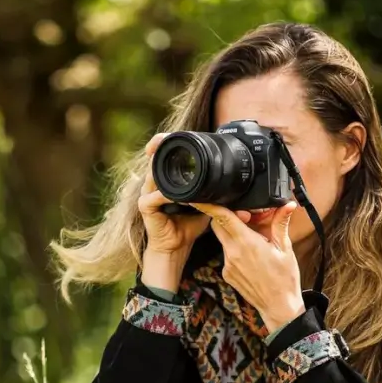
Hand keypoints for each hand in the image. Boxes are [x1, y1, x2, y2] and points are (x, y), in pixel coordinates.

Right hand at [138, 134, 212, 255]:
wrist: (176, 247)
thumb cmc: (188, 226)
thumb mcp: (205, 205)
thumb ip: (214, 194)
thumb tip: (237, 190)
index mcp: (166, 181)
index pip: (164, 157)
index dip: (166, 144)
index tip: (173, 135)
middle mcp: (154, 184)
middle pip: (154, 160)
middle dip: (159, 147)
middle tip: (166, 138)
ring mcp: (147, 194)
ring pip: (153, 174)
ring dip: (163, 168)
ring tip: (174, 162)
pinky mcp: (145, 206)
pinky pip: (156, 196)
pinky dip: (168, 195)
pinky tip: (179, 196)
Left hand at [191, 202, 305, 332]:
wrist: (278, 306)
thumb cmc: (284, 279)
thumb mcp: (285, 249)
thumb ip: (281, 224)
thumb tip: (287, 205)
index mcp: (246, 244)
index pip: (222, 219)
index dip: (210, 206)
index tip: (200, 198)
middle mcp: (232, 253)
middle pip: (218, 226)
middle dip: (227, 217)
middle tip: (244, 215)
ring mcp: (228, 265)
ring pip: (223, 239)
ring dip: (234, 233)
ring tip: (254, 236)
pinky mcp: (227, 274)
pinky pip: (227, 254)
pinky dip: (235, 248)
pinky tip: (251, 254)